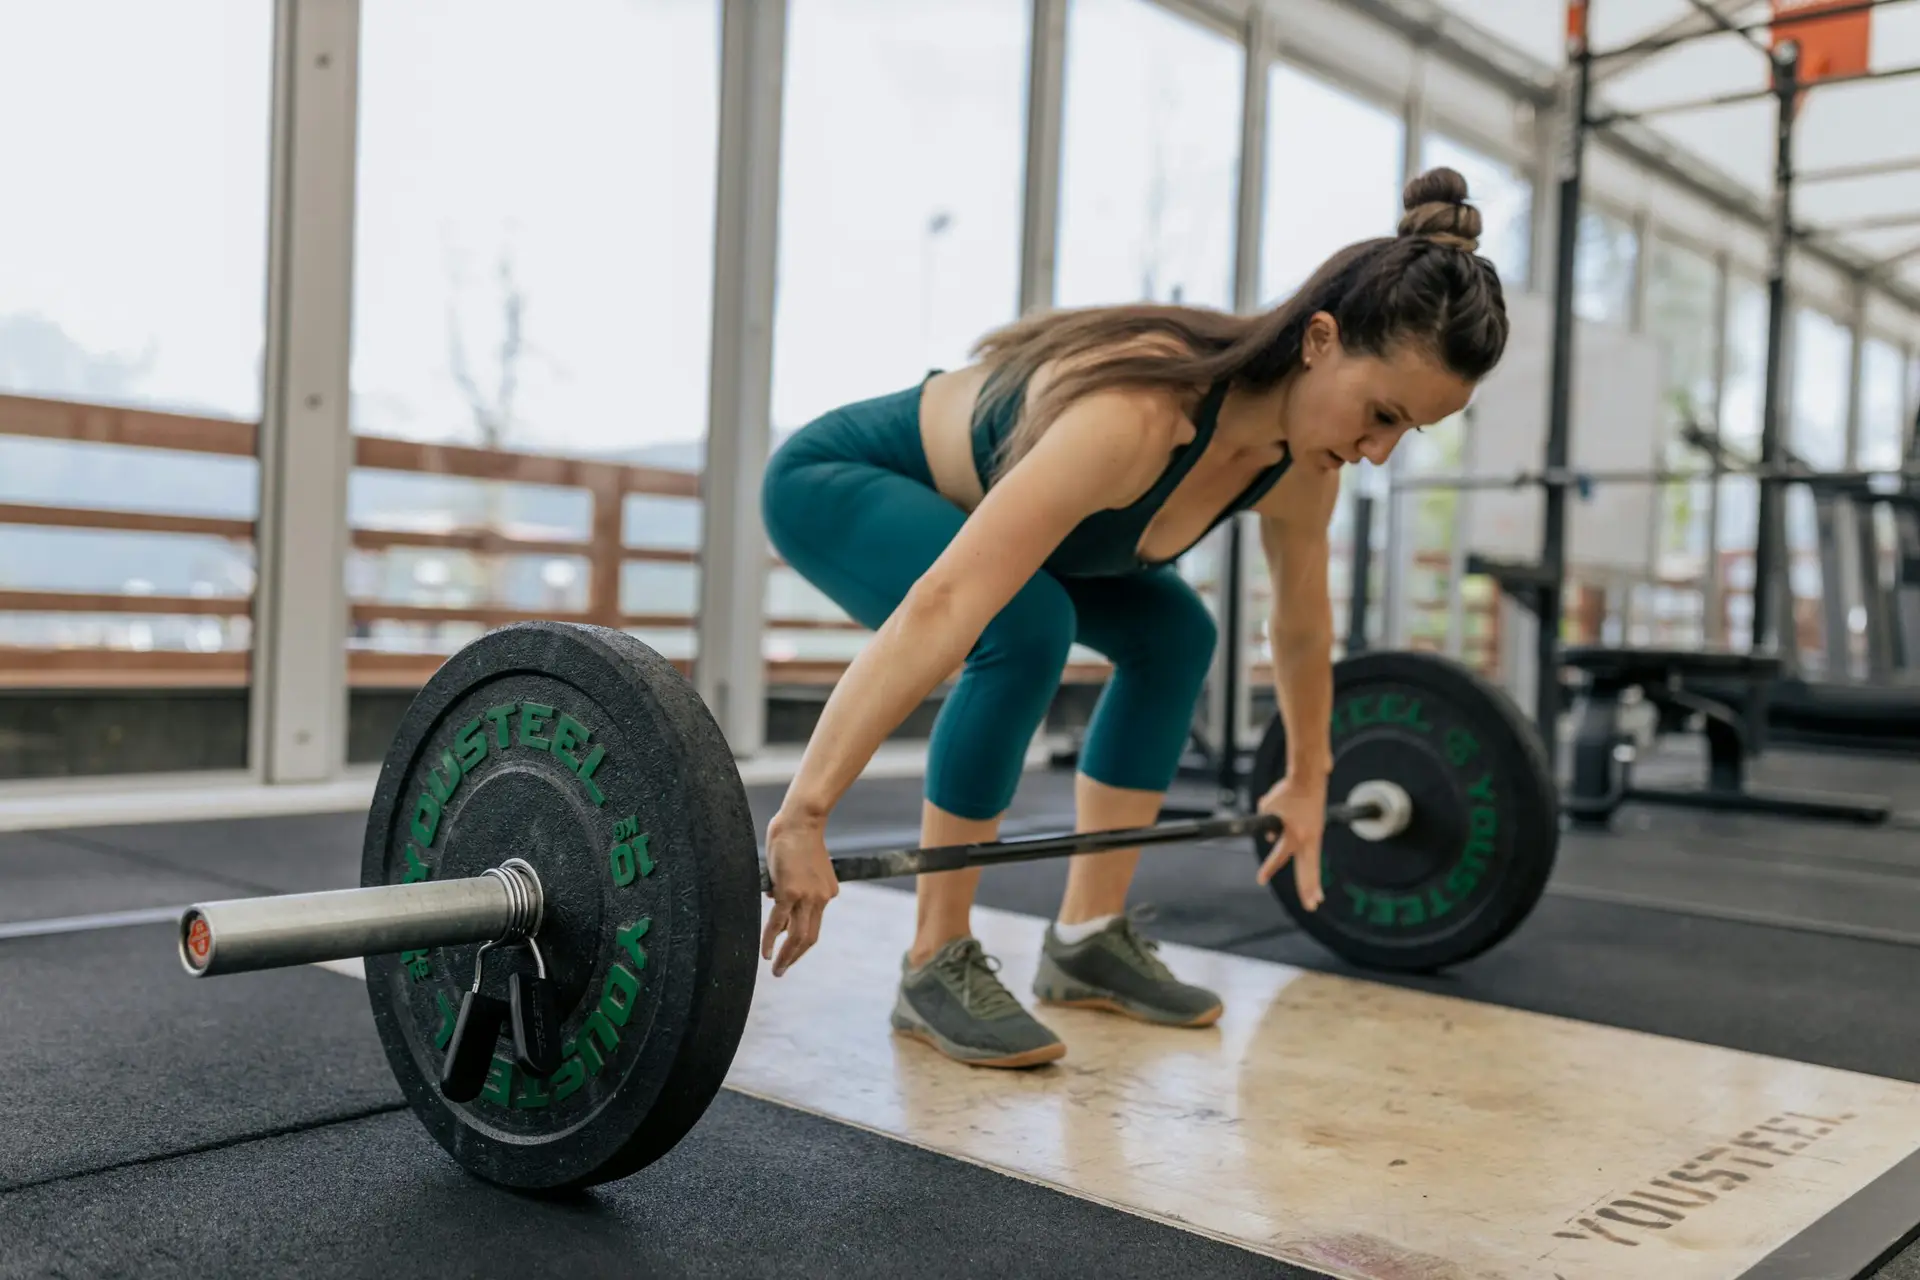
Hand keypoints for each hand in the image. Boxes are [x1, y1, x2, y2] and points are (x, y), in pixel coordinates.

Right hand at [761, 811, 838, 975]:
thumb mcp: (801, 867)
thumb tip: (775, 899)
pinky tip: (765, 953)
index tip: (786, 945)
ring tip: (776, 970)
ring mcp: (807, 897)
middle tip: (782, 970)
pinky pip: (778, 923)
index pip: (814, 923)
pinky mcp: (790, 892)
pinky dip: (771, 940)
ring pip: (797, 936)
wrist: (801, 821)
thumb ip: (792, 884)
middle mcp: (821, 898)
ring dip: (786, 956)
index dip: (799, 936)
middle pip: (810, 937)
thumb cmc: (798, 838)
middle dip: (795, 957)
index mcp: (827, 893)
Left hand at [1254, 773, 1326, 910]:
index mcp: (1295, 835)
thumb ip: (1265, 824)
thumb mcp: (1267, 808)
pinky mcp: (1317, 831)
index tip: (1260, 880)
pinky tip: (1309, 876)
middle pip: (1308, 870)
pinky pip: (1310, 851)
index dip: (1269, 869)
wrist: (1308, 777)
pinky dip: (1308, 863)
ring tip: (1315, 899)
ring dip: (1313, 883)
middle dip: (1308, 889)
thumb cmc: (1287, 791)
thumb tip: (1270, 837)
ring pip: (1313, 865)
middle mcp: (1308, 839)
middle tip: (1310, 905)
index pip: (1278, 857)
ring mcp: (1315, 836)